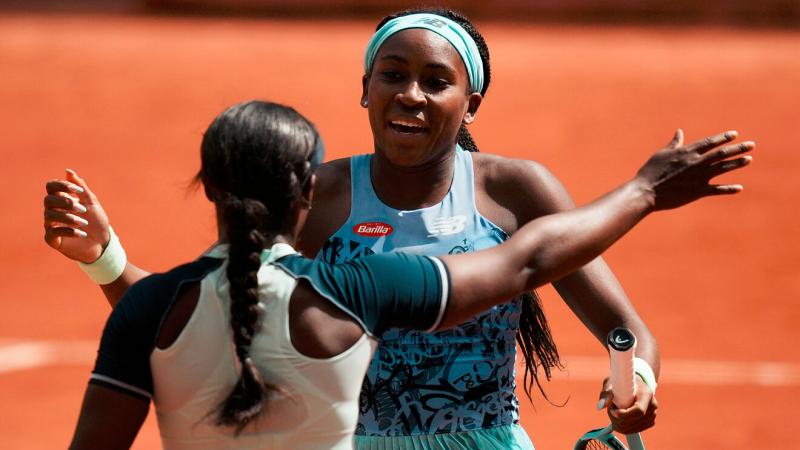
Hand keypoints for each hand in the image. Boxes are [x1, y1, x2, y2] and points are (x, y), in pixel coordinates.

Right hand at [44, 169, 110, 263]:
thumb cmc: (96, 221)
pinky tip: (82, 233)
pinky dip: (68, 231)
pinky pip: (52, 232)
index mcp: (61, 199)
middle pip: (48, 200)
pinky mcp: (52, 239)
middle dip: (65, 202)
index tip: (79, 191)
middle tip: (82, 209)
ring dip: (69, 218)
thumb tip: (68, 171)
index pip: (51, 186)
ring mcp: (51, 225)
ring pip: (50, 215)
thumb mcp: (92, 203)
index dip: (62, 185)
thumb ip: (81, 188)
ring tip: (84, 223)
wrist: (103, 243)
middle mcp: (53, 211)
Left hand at [598, 376, 656, 433]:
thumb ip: (606, 393)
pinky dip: (622, 427)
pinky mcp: (650, 422)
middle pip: (634, 421)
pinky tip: (619, 417)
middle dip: (617, 419)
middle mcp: (652, 405)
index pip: (639, 410)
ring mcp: (652, 415)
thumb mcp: (612, 382)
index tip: (612, 411)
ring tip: (614, 411)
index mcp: (646, 393)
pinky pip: (633, 431)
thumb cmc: (622, 382)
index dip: (624, 414)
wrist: (635, 385)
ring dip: (618, 423)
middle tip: (610, 409)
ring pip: (632, 428)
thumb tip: (601, 406)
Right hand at [636, 129, 753, 210]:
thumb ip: (674, 144)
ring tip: (749, 159)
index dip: (723, 138)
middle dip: (737, 148)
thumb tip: (679, 132)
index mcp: (686, 152)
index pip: (709, 142)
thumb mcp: (661, 154)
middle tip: (751, 145)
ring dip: (737, 163)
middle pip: (721, 153)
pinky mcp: (697, 191)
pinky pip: (717, 189)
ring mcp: (698, 177)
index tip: (734, 134)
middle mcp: (695, 163)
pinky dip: (728, 189)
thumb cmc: (650, 171)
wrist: (645, 191)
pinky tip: (739, 188)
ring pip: (722, 168)